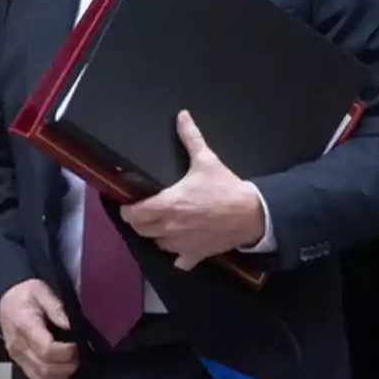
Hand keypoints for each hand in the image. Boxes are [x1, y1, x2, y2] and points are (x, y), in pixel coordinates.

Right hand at [0, 279, 78, 378]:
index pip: (46, 349)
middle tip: (80, 354)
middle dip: (67, 364)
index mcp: (24, 325)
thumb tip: (71, 324)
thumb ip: (56, 307)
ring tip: (74, 362)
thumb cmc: (24, 294)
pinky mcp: (19, 363)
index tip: (78, 345)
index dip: (66, 352)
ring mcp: (17, 357)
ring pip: (41, 377)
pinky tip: (63, 370)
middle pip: (45, 367)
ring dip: (62, 374)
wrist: (4, 301)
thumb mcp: (40, 290)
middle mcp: (18, 345)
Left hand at [121, 110, 266, 269]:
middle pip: (141, 230)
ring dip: (156, 236)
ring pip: (157, 244)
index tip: (129, 204)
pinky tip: (179, 245)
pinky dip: (176, 255)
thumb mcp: (206, 160)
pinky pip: (178, 262)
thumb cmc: (225, 187)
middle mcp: (169, 227)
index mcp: (167, 204)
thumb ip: (191, 138)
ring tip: (161, 224)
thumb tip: (182, 116)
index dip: (127, 209)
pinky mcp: (195, 255)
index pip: (134, 214)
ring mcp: (181, 244)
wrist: (251, 213)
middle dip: (139, 221)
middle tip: (143, 212)